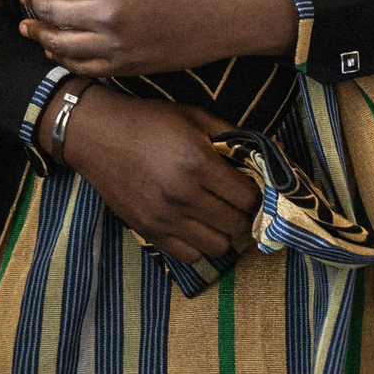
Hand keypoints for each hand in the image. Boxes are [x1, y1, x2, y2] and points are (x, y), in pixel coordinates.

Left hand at [11, 0, 297, 77]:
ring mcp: (116, 45)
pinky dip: (63, 58)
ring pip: (60, 44)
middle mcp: (108, 15)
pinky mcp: (126, 67)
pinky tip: (55, 49)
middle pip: (51, 12)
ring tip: (27, 26)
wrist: (222, 12)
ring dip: (38, 34)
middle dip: (31, 3)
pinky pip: (83, 67)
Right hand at [56, 85, 260, 263]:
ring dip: (222, 231)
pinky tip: (193, 224)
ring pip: (218, 246)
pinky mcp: (147, 231)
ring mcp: (163, 217)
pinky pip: (190, 256)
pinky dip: (198, 245)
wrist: (95, 134)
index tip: (247, 185)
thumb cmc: (148, 121)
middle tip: (232, 198)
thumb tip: (277, 151)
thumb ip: (236, 136)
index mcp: (197, 163)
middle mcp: (182, 195)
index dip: (254, 192)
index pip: (248, 197)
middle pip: (236, 224)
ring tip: (214, 213)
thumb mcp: (195, 117)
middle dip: (241, 212)